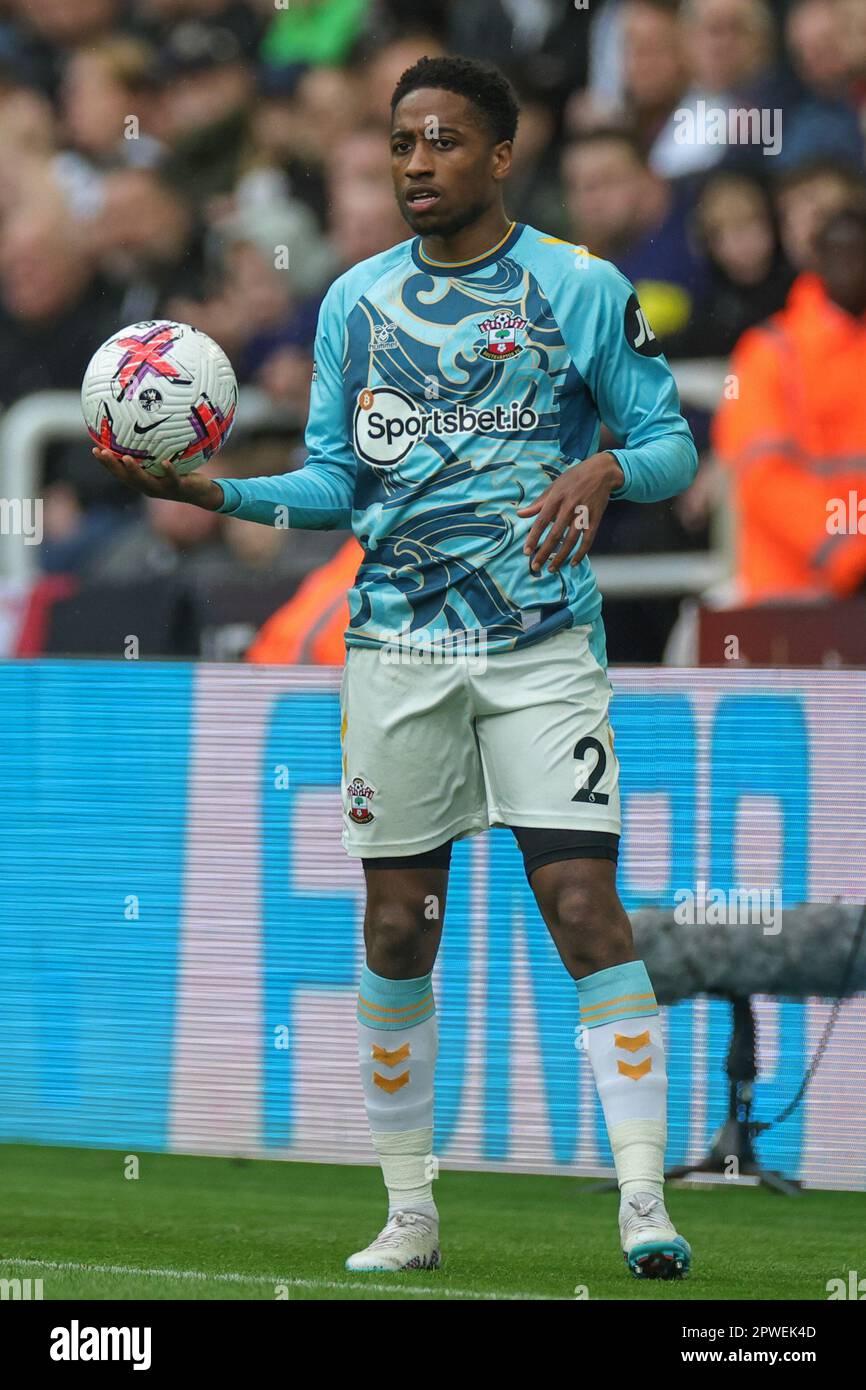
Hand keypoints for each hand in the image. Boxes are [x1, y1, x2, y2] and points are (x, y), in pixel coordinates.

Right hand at [91, 448, 223, 510]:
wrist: (202, 493)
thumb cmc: (182, 473)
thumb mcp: (167, 459)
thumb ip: (156, 447)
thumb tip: (149, 422)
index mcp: (143, 480)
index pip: (120, 472)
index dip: (106, 463)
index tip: (94, 449)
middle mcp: (149, 487)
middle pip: (126, 478)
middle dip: (112, 466)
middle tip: (101, 452)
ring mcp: (163, 489)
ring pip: (145, 482)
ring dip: (134, 471)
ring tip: (126, 458)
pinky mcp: (178, 488)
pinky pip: (172, 480)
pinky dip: (168, 472)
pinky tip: (165, 462)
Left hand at [517, 451, 623, 572]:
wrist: (601, 471)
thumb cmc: (574, 478)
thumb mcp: (554, 486)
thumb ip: (538, 503)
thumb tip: (520, 514)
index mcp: (556, 497)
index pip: (541, 521)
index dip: (533, 538)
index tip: (526, 552)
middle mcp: (570, 506)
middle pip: (555, 534)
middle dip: (544, 552)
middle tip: (536, 566)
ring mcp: (584, 513)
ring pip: (571, 540)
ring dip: (561, 556)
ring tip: (551, 569)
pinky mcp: (596, 518)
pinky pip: (588, 539)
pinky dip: (581, 553)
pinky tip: (573, 563)